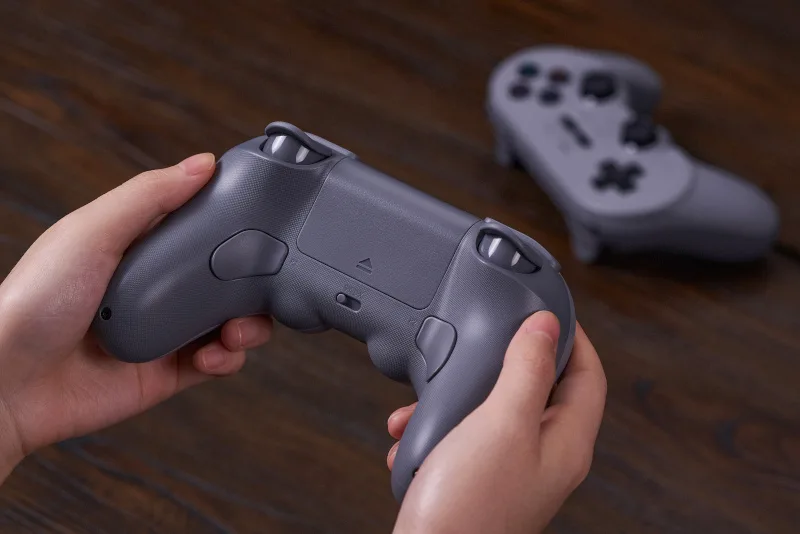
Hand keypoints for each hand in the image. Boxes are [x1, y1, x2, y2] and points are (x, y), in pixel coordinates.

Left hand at [0, 154, 271, 480]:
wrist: (11, 382)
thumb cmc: (35, 301)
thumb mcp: (93, 232)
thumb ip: (149, 196)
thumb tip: (203, 162)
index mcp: (142, 247)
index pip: (202, 229)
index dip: (236, 226)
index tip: (263, 226)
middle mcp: (159, 288)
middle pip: (227, 278)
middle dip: (253, 284)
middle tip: (260, 287)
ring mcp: (167, 330)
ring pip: (231, 322)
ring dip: (248, 325)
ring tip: (237, 331)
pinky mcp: (170, 372)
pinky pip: (217, 364)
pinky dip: (227, 361)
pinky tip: (214, 357)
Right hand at [387, 311, 605, 533]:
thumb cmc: (469, 509)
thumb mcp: (502, 424)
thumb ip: (526, 371)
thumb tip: (545, 326)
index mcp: (566, 443)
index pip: (589, 375)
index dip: (574, 337)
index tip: (548, 310)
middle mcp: (545, 457)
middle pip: (542, 389)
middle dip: (507, 362)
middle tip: (487, 341)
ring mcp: (512, 470)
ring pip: (496, 410)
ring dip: (462, 395)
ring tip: (431, 397)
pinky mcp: (479, 480)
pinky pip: (465, 436)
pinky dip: (440, 425)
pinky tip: (414, 430)